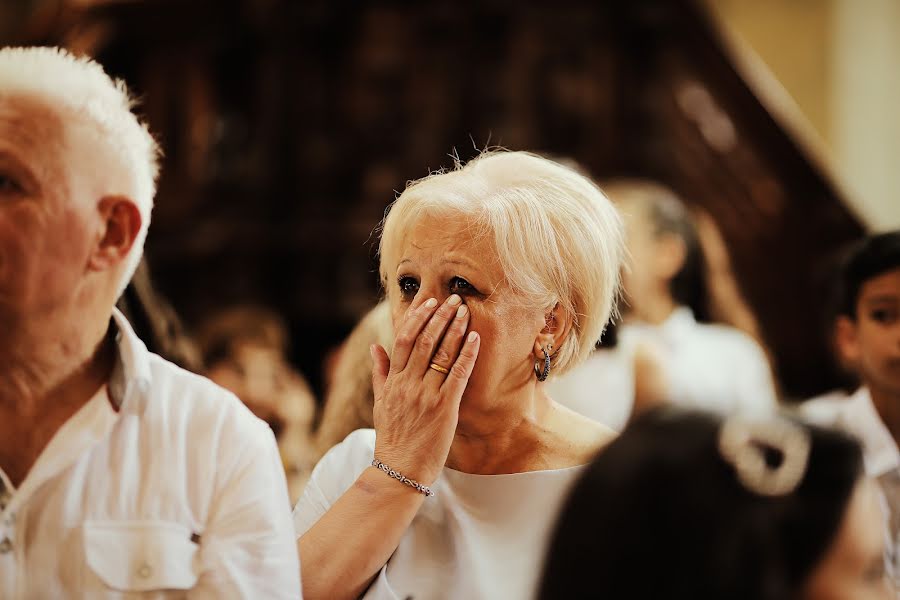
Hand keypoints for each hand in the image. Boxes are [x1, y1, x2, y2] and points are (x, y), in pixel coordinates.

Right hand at [370, 294, 479, 484]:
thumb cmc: (392, 438)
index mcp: (393, 381)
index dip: (417, 318)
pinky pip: (458, 375)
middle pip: (424, 341)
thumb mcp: (380, 403)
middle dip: (440, 317)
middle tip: (453, 299)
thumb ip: (379, 373)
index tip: (429, 302)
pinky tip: (475, 338)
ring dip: (455, 329)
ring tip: (465, 311)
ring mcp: (426, 395)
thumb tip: (375, 346)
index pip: (403, 340)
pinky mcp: (445, 408)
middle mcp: (408, 384)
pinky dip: (467, 354)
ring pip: (441, 353)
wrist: (399, 470)